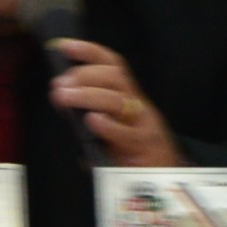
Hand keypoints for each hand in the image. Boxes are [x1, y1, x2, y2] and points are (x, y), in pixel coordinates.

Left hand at [47, 41, 182, 166]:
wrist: (166, 179)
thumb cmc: (135, 152)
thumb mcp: (113, 127)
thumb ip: (91, 114)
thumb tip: (63, 103)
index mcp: (129, 97)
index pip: (113, 66)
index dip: (90, 52)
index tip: (65, 46)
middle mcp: (138, 106)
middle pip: (115, 78)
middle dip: (84, 75)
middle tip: (60, 84)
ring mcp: (142, 126)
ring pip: (117, 101)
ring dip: (87, 96)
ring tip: (64, 97)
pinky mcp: (144, 148)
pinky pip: (126, 134)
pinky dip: (108, 126)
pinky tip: (92, 121)